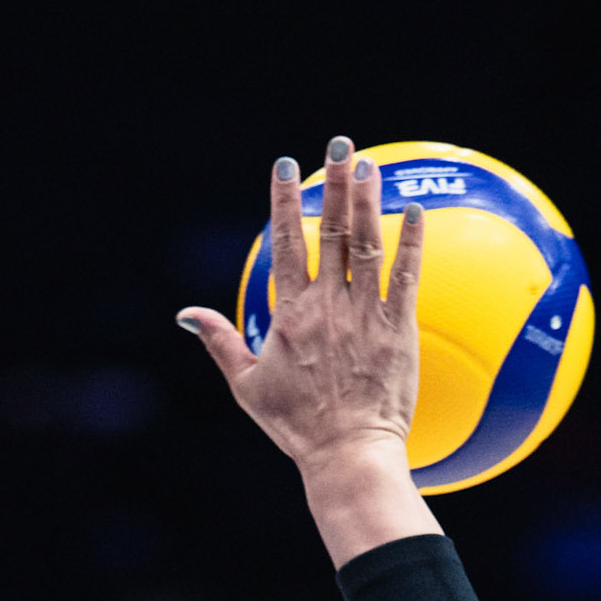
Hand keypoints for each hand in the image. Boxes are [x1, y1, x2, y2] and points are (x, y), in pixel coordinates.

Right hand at [176, 137, 424, 477]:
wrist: (347, 454)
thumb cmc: (298, 428)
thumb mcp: (248, 386)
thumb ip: (220, 342)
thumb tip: (185, 315)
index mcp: (291, 315)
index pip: (287, 244)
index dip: (284, 202)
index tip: (285, 167)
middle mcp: (327, 307)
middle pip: (332, 231)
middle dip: (334, 183)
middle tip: (340, 145)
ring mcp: (364, 316)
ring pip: (368, 245)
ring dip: (368, 201)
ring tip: (369, 166)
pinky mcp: (398, 331)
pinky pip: (406, 277)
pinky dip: (411, 242)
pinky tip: (415, 211)